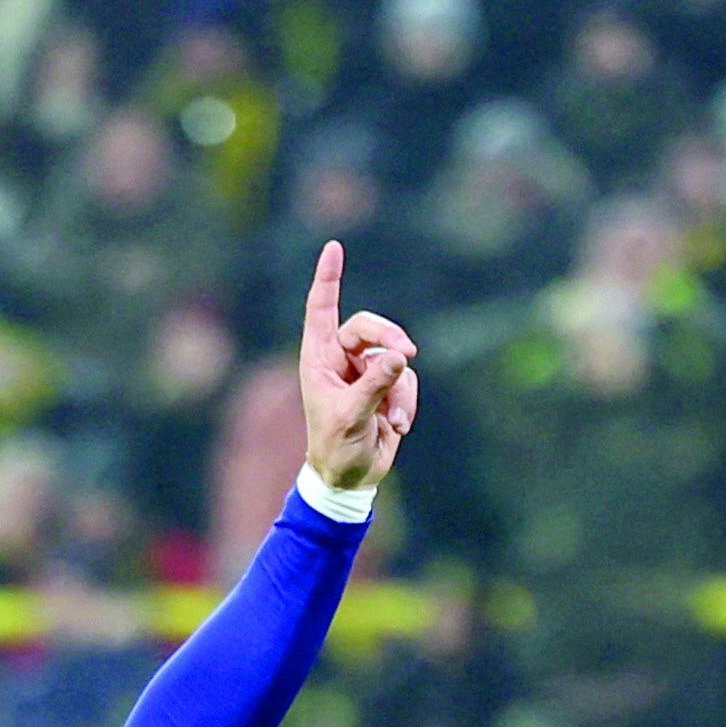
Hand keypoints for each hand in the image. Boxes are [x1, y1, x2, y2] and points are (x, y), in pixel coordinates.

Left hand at [296, 241, 419, 496]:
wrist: (350, 479)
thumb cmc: (336, 448)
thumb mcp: (352, 418)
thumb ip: (374, 386)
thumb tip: (399, 356)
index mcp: (319, 360)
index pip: (322, 309)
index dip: (328, 278)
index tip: (334, 247)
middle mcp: (341, 359)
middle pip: (370, 327)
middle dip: (390, 338)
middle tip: (406, 352)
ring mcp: (366, 372)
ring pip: (395, 358)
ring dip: (399, 391)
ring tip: (392, 422)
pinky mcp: (387, 387)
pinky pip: (407, 381)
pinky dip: (406, 404)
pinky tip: (398, 429)